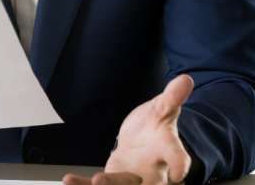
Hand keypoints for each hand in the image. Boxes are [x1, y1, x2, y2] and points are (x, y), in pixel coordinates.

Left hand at [63, 75, 194, 184]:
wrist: (144, 140)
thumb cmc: (156, 126)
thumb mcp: (163, 108)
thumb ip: (172, 97)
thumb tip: (185, 79)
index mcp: (167, 151)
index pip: (177, 158)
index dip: (179, 164)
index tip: (179, 172)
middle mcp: (151, 172)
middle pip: (146, 184)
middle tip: (106, 180)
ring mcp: (131, 180)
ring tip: (94, 182)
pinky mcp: (113, 181)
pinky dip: (83, 184)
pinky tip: (68, 181)